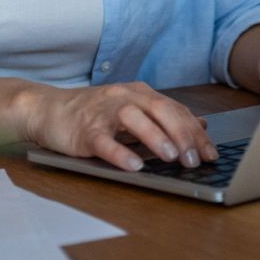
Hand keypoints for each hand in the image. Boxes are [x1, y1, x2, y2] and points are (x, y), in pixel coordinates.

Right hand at [22, 81, 217, 171]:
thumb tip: (200, 125)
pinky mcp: (83, 130)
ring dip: (155, 137)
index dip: (194, 131)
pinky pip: (103, 141)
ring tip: (171, 157)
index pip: (174, 109)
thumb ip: (164, 116)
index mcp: (138, 93)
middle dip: (181, 134)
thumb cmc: (92, 114)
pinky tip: (133, 166)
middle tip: (195, 159)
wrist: (48, 110)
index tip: (211, 153)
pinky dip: (119, 153)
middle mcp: (123, 97)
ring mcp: (102, 112)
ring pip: (132, 119)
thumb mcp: (132, 110)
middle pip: (158, 109)